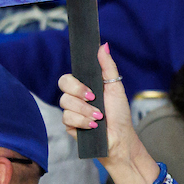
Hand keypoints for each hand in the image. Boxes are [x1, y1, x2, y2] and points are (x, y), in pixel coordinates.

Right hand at [58, 44, 159, 183]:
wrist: (120, 138)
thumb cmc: (119, 114)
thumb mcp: (115, 87)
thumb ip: (107, 66)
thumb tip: (103, 45)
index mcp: (85, 86)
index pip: (69, 76)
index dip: (76, 81)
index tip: (91, 89)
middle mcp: (76, 97)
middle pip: (63, 85)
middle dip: (79, 93)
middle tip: (94, 99)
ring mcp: (72, 111)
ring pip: (65, 103)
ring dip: (85, 111)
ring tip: (99, 118)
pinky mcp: (70, 126)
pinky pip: (67, 118)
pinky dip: (82, 122)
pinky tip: (93, 126)